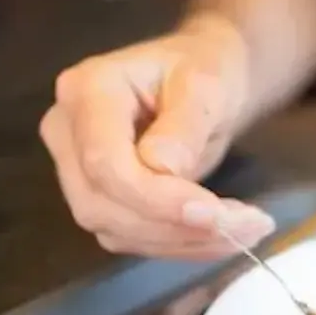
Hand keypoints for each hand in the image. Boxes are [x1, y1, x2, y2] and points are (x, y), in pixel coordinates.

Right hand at [40, 15, 274, 258]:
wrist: (201, 82)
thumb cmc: (202, 69)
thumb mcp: (206, 83)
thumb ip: (184, 124)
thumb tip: (164, 170)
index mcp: (86, 91)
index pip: (105, 162)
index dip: (156, 198)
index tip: (214, 213)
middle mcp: (67, 134)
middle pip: (104, 204)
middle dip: (177, 226)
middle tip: (248, 224)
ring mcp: (77, 172)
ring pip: (117, 230)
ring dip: (186, 241)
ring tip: (247, 228)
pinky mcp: (100, 201)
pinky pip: (133, 239)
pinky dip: (183, 244)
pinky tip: (225, 234)